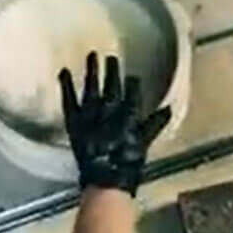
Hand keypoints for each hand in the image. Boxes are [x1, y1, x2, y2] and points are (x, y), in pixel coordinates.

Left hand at [58, 51, 171, 194]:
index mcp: (128, 113)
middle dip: (112, 71)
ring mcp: (90, 114)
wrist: (106, 177)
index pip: (132, 92)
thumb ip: (155, 123)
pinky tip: (63, 71)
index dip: (133, 83)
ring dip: (92, 71)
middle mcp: (109, 109)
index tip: (133, 75)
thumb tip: (169, 108)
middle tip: (112, 57)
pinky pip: (68, 100)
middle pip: (111, 86)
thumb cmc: (128, 163)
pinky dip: (65, 86)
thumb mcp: (145, 142)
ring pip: (91, 87)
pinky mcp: (74, 121)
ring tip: (92, 55)